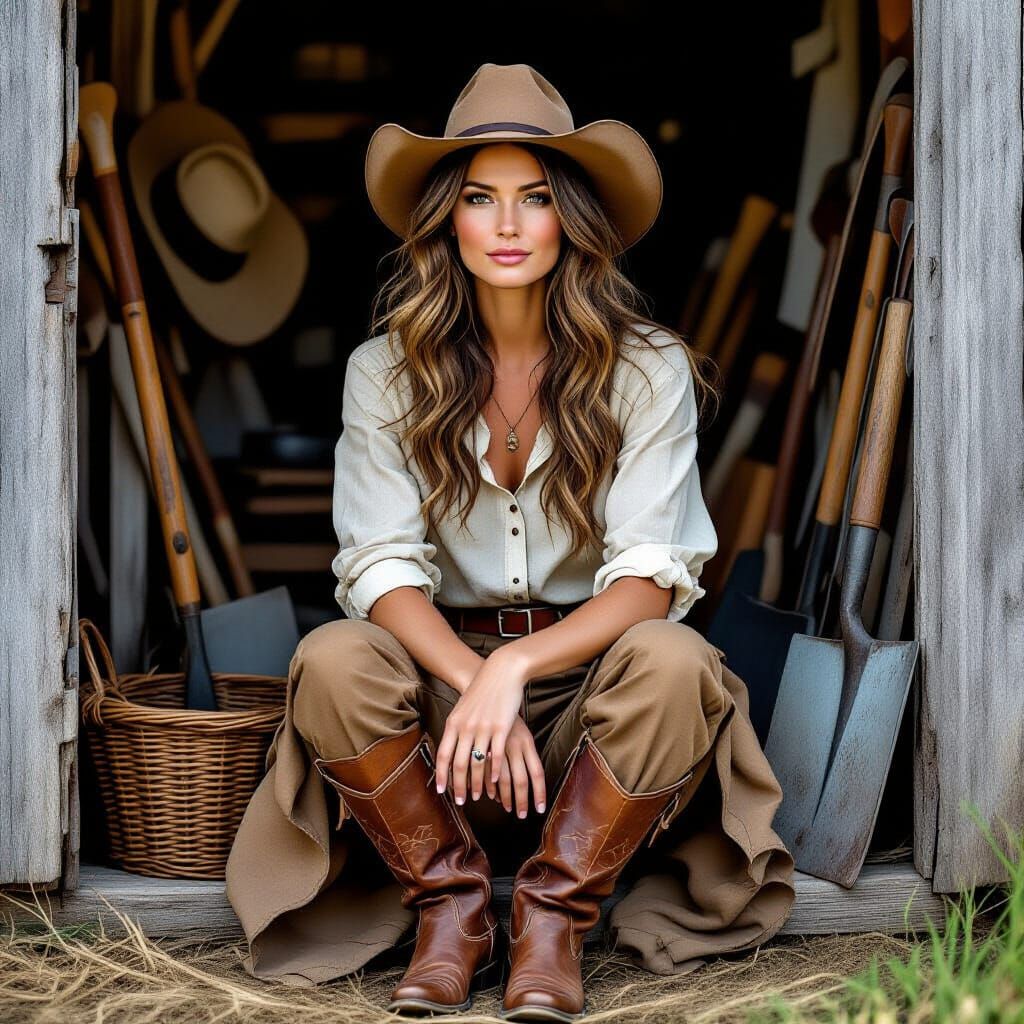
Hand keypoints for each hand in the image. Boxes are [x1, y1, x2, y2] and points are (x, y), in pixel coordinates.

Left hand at [434, 647, 535, 808]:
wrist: (501, 672)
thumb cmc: (482, 692)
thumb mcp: (463, 709)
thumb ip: (457, 729)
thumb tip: (451, 750)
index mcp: (454, 723)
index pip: (443, 754)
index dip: (441, 775)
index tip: (442, 791)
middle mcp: (466, 727)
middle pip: (459, 764)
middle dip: (459, 786)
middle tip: (462, 802)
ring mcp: (483, 728)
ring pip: (477, 763)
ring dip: (477, 783)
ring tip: (478, 796)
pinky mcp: (501, 728)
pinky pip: (496, 755)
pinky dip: (494, 771)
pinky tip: (495, 782)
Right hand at [484, 714, 546, 818]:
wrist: (489, 690)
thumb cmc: (506, 715)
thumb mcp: (520, 733)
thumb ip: (524, 755)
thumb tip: (528, 782)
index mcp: (527, 742)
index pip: (537, 773)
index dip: (539, 793)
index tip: (539, 810)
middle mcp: (514, 745)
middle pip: (520, 780)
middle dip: (521, 802)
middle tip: (521, 816)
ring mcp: (498, 745)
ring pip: (501, 779)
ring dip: (503, 797)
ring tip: (505, 808)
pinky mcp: (482, 744)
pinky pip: (486, 771)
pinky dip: (488, 785)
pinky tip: (488, 794)